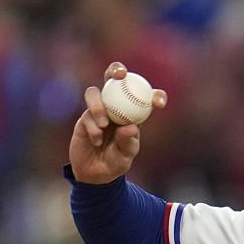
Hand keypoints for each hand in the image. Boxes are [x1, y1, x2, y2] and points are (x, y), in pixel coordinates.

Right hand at [68, 62, 169, 184]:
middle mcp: (115, 106)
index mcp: (133, 112)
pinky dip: (93, 128)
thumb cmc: (116, 162)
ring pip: (94, 93)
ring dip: (98, 106)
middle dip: (116, 69)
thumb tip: (130, 128)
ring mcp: (98, 110)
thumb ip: (128, 142)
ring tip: (104, 125)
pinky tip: (97, 141)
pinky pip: (87, 115)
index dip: (154, 94)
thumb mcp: (126, 155)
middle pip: (114, 78)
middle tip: (120, 75)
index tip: (158, 102)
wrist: (95, 174)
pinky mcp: (84, 118)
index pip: (145, 96)